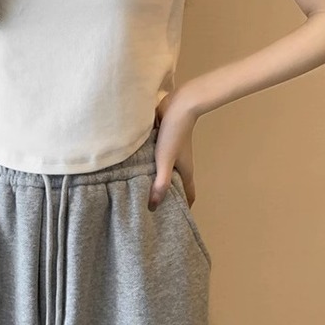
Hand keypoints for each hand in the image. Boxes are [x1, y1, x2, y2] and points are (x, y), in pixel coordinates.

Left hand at [149, 91, 198, 211]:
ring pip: (166, 171)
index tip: (175, 218)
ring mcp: (172, 152)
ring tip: (141, 191)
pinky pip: (157, 159)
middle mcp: (180, 163)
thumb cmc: (174, 134)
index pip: (189, 194)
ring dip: (157, 180)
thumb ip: (160, 183)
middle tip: (153, 208)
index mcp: (185, 171)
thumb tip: (154, 206)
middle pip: (176, 184)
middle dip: (168, 196)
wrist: (177, 105)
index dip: (184, 207)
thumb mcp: (165, 160)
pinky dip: (150, 166)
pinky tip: (136, 169)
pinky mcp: (162, 142)